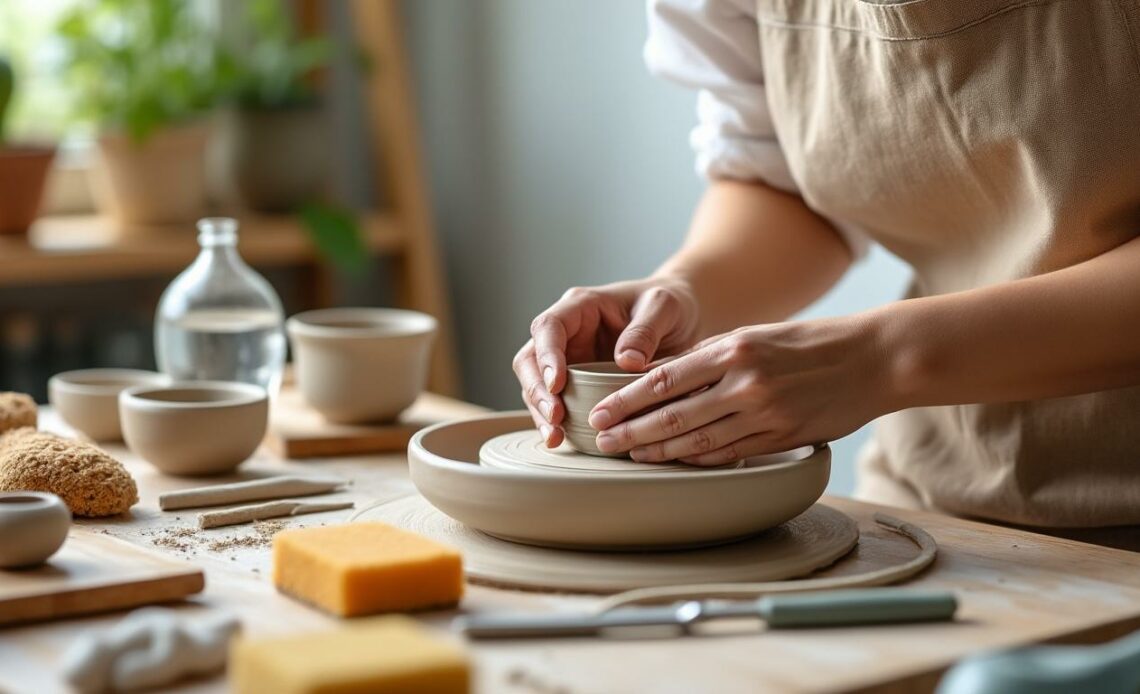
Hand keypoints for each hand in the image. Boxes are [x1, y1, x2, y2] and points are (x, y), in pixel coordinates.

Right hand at [513, 277, 700, 446]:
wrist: (681, 317)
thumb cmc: (667, 304)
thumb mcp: (663, 307)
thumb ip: (645, 330)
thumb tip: (626, 362)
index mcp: (581, 306)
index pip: (549, 327)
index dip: (547, 356)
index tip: (558, 384)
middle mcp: (568, 333)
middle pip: (531, 359)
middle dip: (537, 390)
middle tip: (555, 418)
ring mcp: (570, 358)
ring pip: (537, 384)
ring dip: (541, 412)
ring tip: (556, 437)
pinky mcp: (578, 382)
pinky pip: (558, 402)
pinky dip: (556, 422)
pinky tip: (563, 440)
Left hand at [587, 316, 890, 463]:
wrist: (873, 359)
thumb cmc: (810, 343)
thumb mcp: (757, 335)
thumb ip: (712, 356)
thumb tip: (663, 375)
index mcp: (734, 349)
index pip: (664, 379)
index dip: (626, 400)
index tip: (599, 412)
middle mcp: (745, 382)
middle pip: (673, 414)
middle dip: (631, 431)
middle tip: (601, 442)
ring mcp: (765, 414)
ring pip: (698, 439)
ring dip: (658, 451)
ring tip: (630, 456)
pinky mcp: (782, 438)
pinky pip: (730, 453)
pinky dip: (697, 459)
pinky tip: (674, 463)